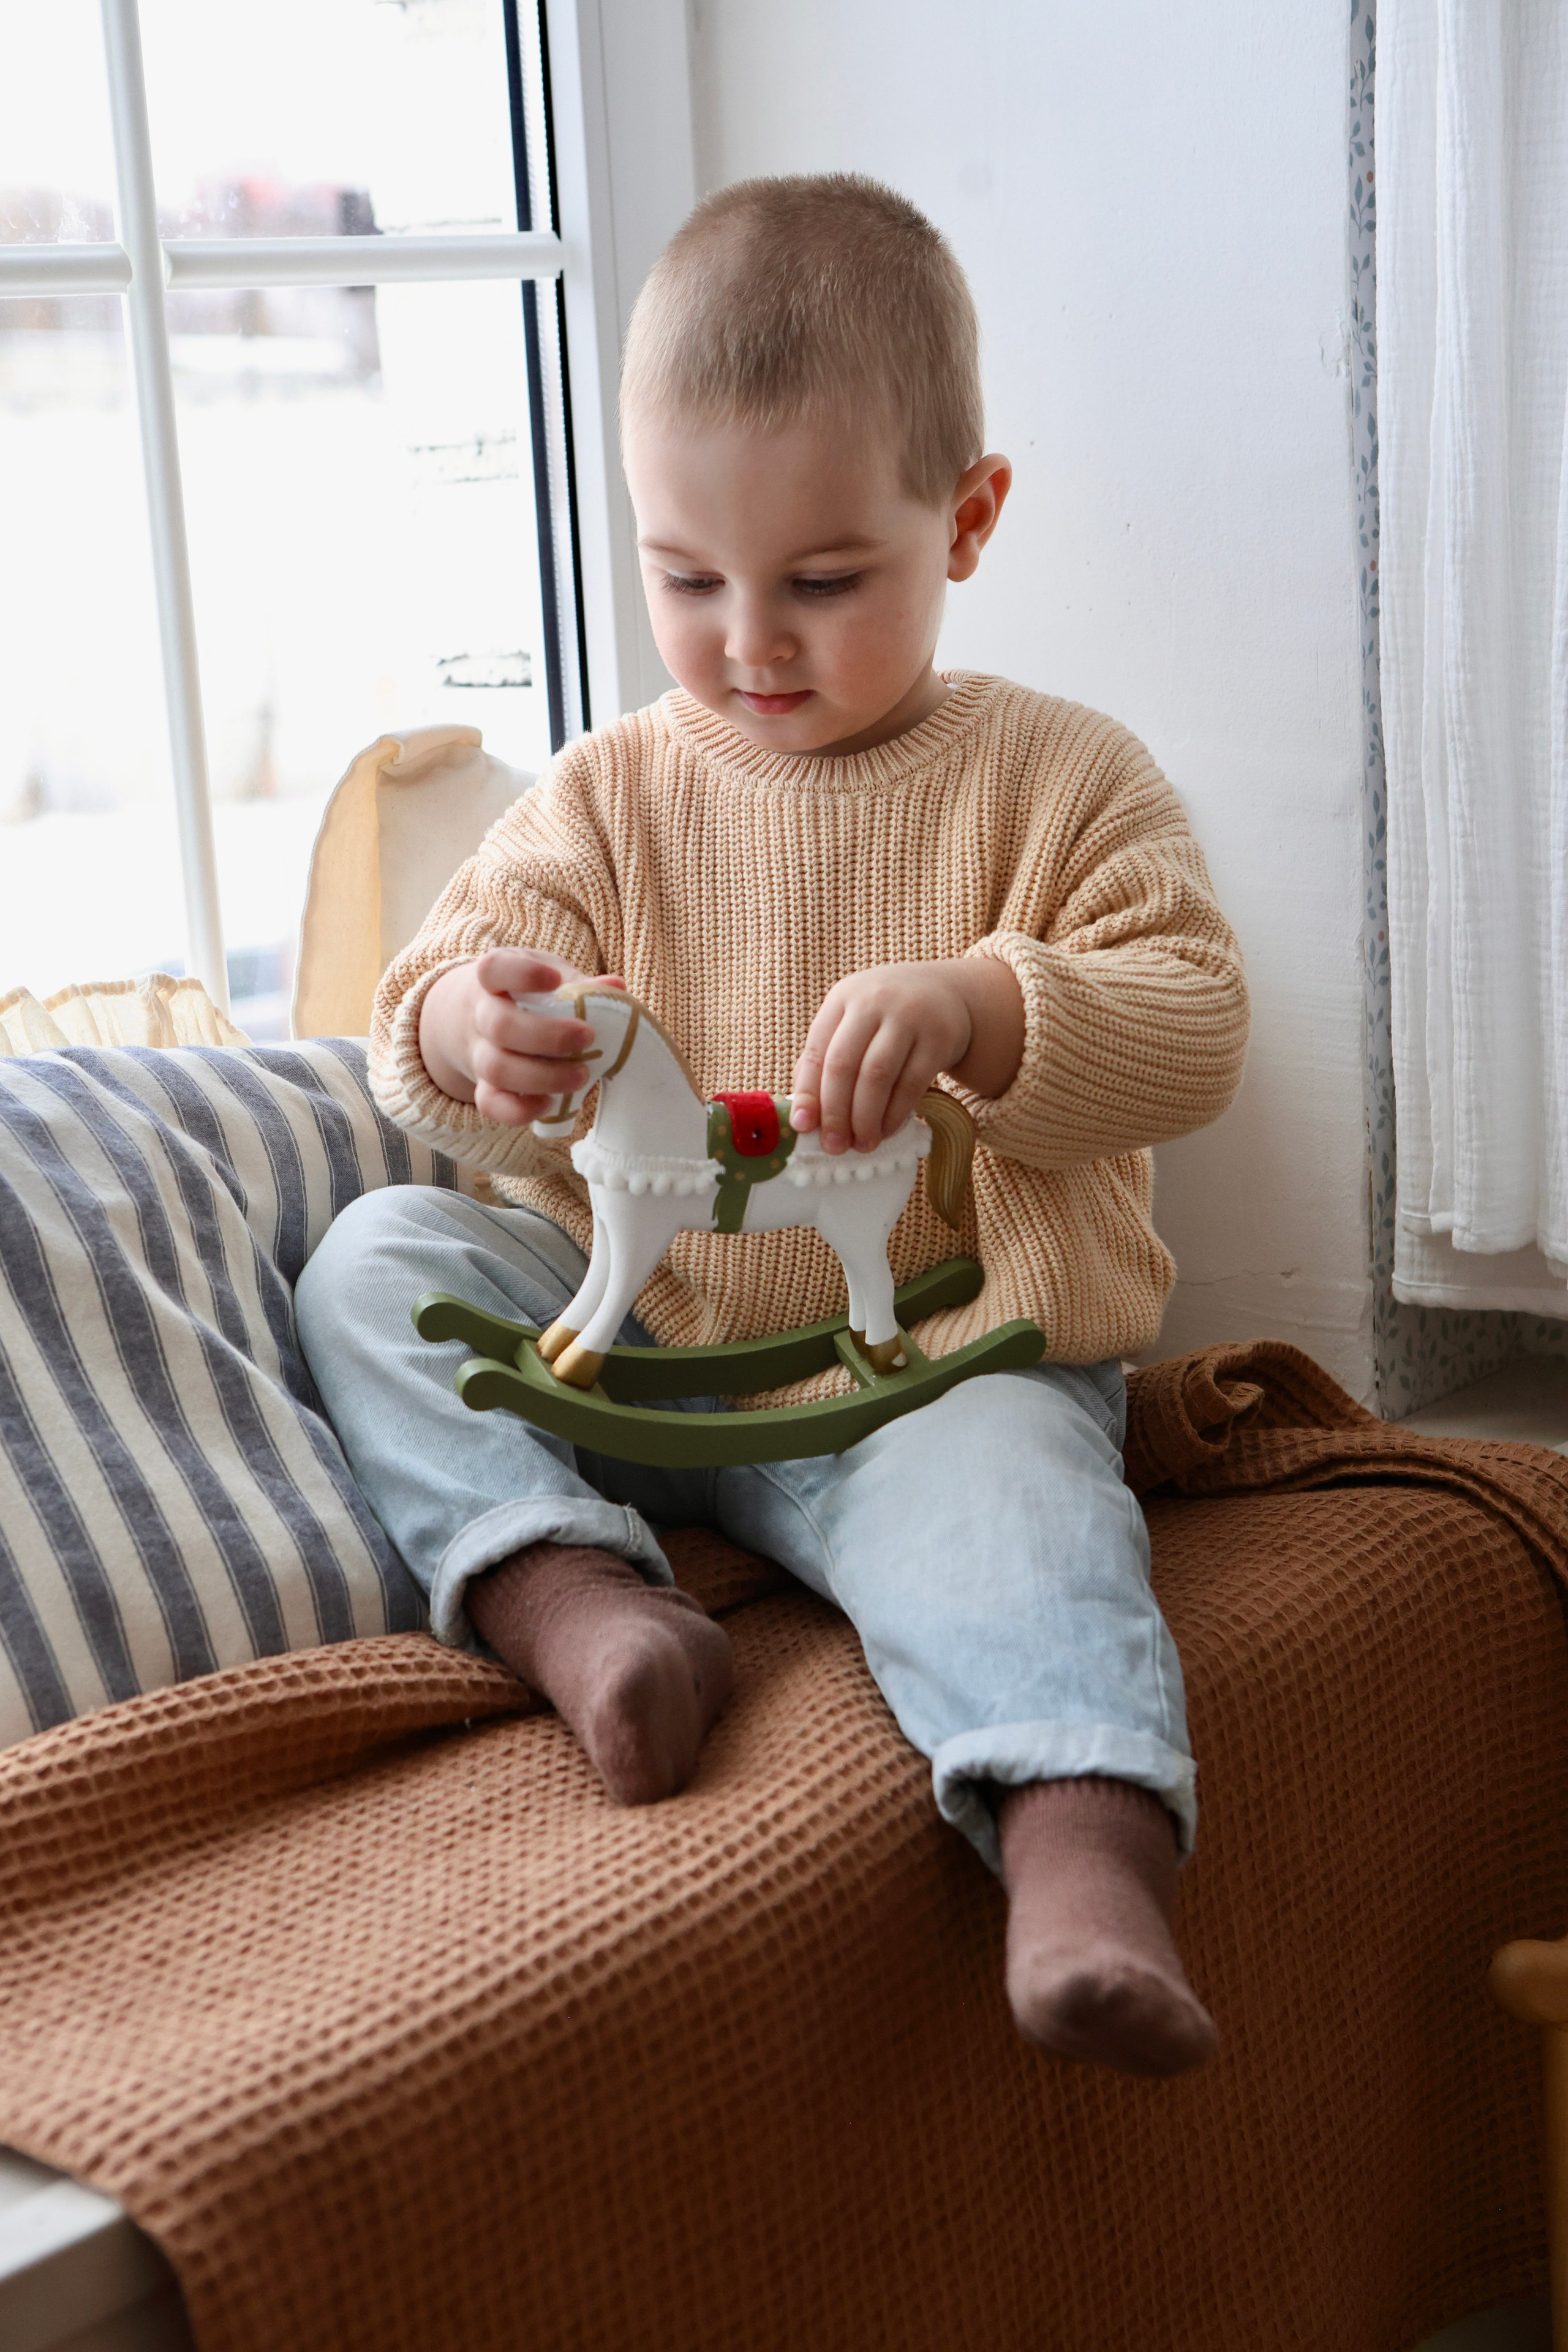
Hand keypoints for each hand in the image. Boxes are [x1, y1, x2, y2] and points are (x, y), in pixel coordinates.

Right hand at [418, 948, 623, 1124]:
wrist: (477, 1018)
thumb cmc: (524, 993)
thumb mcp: (546, 976)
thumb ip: (578, 983)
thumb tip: (615, 986)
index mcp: (493, 979)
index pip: (493, 969)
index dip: (521, 975)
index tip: (554, 980)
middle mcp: (479, 1014)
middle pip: (500, 1026)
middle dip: (547, 1036)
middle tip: (587, 1037)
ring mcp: (478, 1052)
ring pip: (497, 1069)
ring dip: (542, 1077)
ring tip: (582, 1076)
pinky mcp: (482, 1086)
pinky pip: (490, 1103)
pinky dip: (519, 1110)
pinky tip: (549, 1104)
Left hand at [789, 957, 1024, 1152]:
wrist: (945, 994)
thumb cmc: (886, 1018)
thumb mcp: (852, 1022)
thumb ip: (826, 1058)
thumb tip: (803, 1113)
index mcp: (842, 998)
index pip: (816, 1051)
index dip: (808, 1093)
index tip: (802, 1127)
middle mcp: (873, 1003)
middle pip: (844, 1065)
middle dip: (836, 1113)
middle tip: (834, 1147)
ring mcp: (908, 1018)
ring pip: (877, 1076)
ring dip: (866, 1118)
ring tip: (863, 1144)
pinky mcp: (938, 1038)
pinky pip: (911, 1083)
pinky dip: (896, 1113)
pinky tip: (887, 1130)